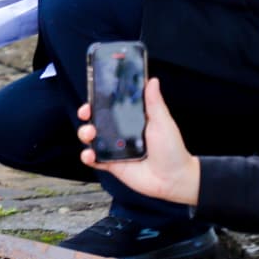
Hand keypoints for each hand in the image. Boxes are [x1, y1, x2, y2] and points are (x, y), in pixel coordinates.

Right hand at [77, 77, 201, 205]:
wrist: (173, 179)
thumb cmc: (172, 149)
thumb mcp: (163, 122)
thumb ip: (154, 102)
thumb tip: (152, 80)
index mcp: (132, 120)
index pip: (112, 106)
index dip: (100, 99)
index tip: (94, 93)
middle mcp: (121, 132)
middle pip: (97, 120)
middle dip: (87, 114)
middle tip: (86, 112)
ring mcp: (114, 148)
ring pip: (92, 138)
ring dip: (85, 133)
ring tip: (90, 133)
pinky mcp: (111, 164)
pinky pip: (94, 159)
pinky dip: (88, 157)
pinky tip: (90, 154)